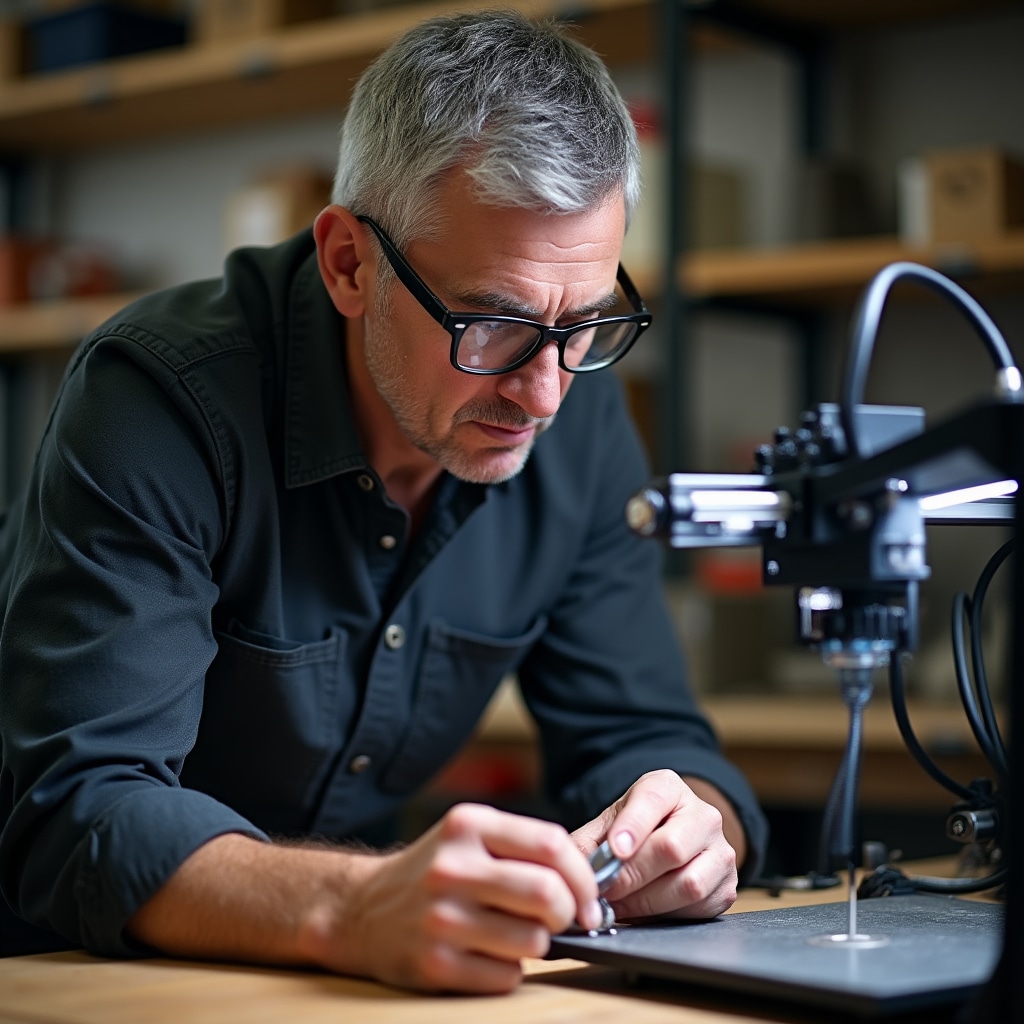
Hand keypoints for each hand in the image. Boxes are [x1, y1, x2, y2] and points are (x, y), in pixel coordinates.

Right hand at [314, 803, 602, 992]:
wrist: (362, 909)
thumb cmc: (432, 872)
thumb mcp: (469, 835)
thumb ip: (521, 846)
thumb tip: (585, 881)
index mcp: (468, 825)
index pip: (551, 844)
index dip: (583, 875)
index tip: (588, 897)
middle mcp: (452, 867)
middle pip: (546, 893)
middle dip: (567, 913)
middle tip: (561, 919)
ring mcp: (442, 918)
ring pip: (533, 941)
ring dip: (536, 944)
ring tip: (514, 934)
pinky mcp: (435, 964)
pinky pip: (507, 976)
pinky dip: (509, 971)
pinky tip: (486, 955)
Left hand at [571, 769, 737, 920]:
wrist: (676, 837)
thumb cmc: (636, 829)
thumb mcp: (610, 822)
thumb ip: (588, 842)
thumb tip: (571, 867)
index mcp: (668, 788)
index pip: (652, 801)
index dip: (633, 827)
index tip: (614, 850)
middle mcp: (704, 815)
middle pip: (671, 848)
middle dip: (632, 876)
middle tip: (605, 892)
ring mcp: (721, 851)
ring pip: (688, 884)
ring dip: (647, 902)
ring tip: (619, 905)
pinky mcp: (728, 886)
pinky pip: (698, 908)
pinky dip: (666, 915)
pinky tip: (645, 910)